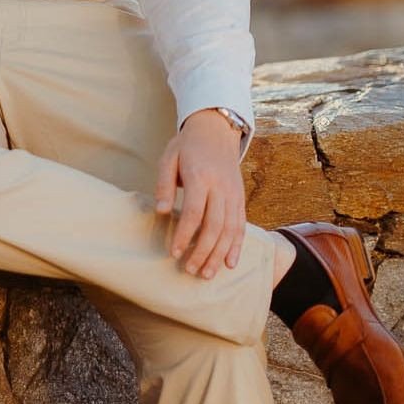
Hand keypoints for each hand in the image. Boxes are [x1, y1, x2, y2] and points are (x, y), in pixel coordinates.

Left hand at [155, 109, 247, 279]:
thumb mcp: (169, 158)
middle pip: (215, 226)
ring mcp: (234, 194)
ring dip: (219, 254)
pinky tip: (230, 263)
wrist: (216, 129)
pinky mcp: (240, 198)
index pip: (194, 213)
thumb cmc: (187, 145)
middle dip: (203, 251)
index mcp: (200, 177)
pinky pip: (241, 225)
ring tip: (207, 274)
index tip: (173, 252)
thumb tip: (161, 212)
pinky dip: (237, 246)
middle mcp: (221, 188)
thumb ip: (164, 185)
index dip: (184, 235)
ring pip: (230, 230)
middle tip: (189, 270)